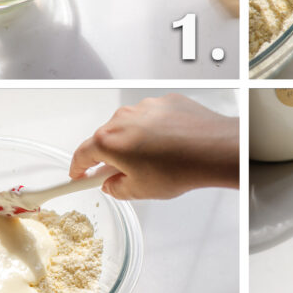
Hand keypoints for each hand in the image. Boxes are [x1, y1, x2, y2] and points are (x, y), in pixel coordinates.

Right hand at [69, 94, 238, 199]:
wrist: (213, 149)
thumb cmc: (179, 168)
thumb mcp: (140, 190)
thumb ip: (117, 188)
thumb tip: (113, 185)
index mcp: (110, 140)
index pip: (82, 153)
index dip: (78, 167)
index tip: (78, 173)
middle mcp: (123, 118)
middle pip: (106, 138)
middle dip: (111, 156)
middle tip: (123, 172)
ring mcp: (145, 107)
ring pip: (130, 126)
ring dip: (136, 141)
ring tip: (156, 160)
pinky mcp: (165, 102)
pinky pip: (152, 117)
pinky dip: (155, 130)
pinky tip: (170, 145)